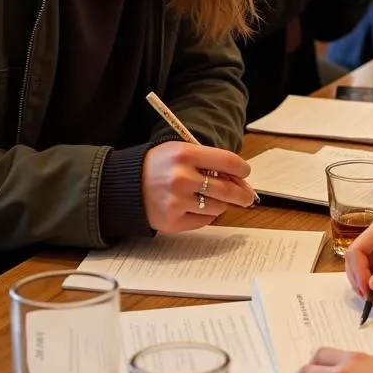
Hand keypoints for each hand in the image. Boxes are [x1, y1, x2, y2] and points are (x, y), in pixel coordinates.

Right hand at [141, 142, 255, 232]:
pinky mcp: (173, 221)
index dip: (242, 169)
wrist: (125, 186)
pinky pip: (204, 221)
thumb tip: (240, 179)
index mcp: (185, 154)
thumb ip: (209, 161)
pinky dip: (205, 214)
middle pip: (228, 189)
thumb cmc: (158, 166)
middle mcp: (181, 178)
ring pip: (218, 207)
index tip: (245, 173)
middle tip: (248, 196)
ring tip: (210, 197)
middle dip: (243, 194)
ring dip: (221, 203)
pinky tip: (195, 206)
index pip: (228, 161)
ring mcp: (177, 202)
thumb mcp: (180, 151)